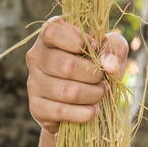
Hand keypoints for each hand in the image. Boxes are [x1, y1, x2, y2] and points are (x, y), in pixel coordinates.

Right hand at [26, 17, 128, 134]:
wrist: (83, 101)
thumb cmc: (95, 67)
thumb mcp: (109, 50)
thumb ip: (114, 48)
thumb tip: (108, 65)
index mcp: (49, 36)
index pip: (53, 32)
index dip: (78, 41)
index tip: (95, 47)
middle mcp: (36, 56)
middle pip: (66, 66)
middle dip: (93, 75)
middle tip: (103, 80)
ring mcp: (33, 82)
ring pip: (66, 91)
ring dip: (92, 95)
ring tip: (101, 94)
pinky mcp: (36, 107)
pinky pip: (60, 111)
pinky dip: (82, 114)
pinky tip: (92, 111)